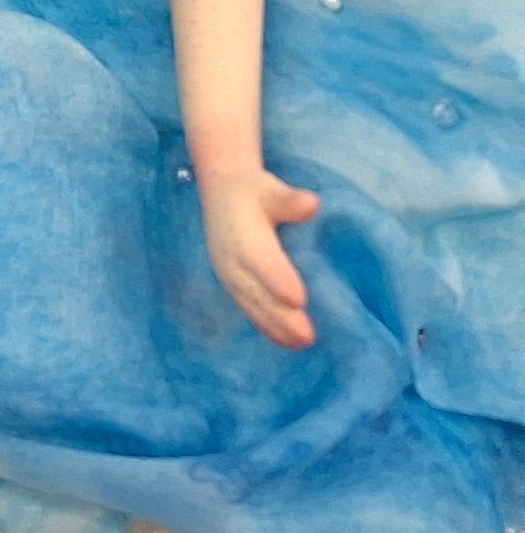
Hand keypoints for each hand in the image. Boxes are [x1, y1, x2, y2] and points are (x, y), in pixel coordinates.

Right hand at [200, 163, 321, 347]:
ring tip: (302, 343)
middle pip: (253, 289)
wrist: (222, 192)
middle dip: (279, 314)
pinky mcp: (232, 284)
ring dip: (275, 326)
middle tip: (308, 335)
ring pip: (250, 303)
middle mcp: (228, 256)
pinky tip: (287, 342)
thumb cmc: (255, 191)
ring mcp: (227, 273)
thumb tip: (310, 204)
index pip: (258, 258)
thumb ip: (289, 199)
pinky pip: (247, 307)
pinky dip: (266, 326)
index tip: (299, 299)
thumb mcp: (271, 189)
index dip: (276, 278)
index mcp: (238, 230)